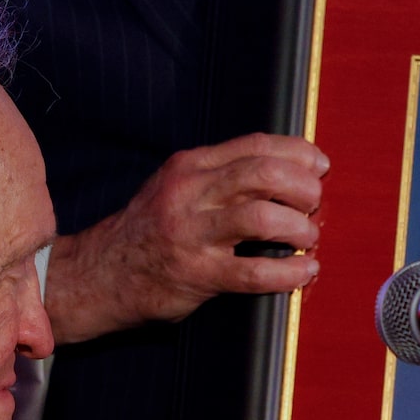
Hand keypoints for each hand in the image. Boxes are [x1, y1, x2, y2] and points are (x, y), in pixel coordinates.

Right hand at [44, 133, 325, 343]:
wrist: (99, 274)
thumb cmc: (150, 230)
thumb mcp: (178, 186)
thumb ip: (222, 175)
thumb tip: (287, 170)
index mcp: (190, 165)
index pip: (255, 145)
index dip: (297, 152)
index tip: (319, 166)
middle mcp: (190, 193)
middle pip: (263, 174)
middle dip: (303, 188)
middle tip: (313, 204)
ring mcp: (192, 234)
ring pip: (261, 218)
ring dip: (299, 228)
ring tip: (307, 238)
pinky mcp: (196, 274)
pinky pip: (254, 272)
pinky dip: (289, 272)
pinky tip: (304, 271)